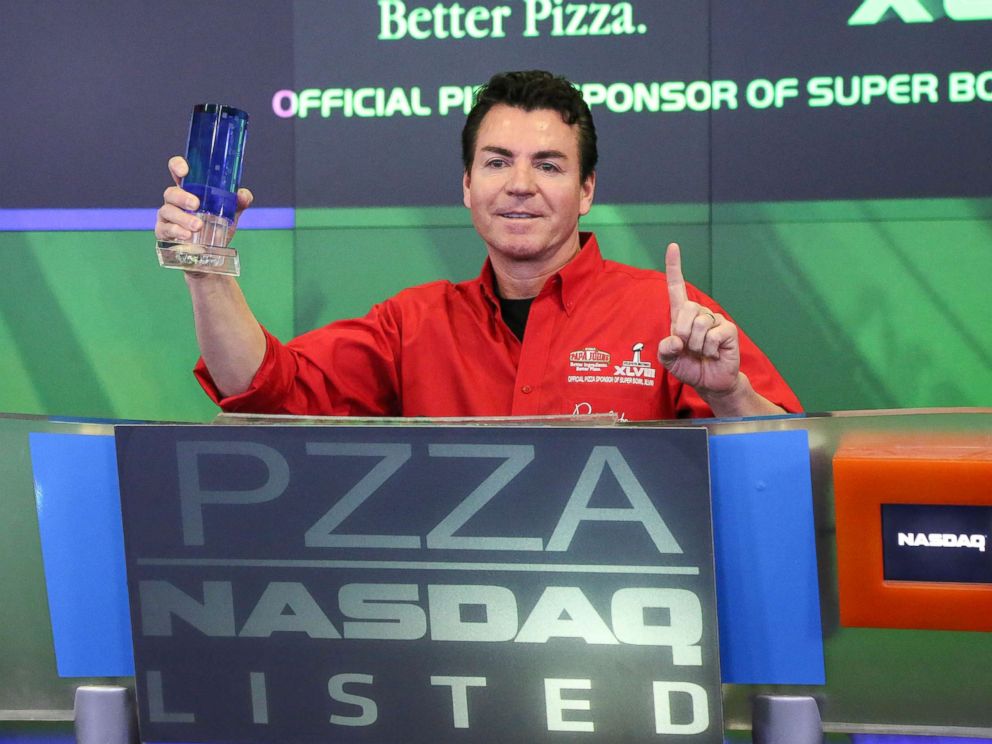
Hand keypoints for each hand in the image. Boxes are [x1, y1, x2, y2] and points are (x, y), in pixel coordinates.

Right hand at [154, 156, 252, 243]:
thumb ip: (238, 202)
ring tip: (198, 226)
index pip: (177, 171)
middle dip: (182, 197)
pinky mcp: (164, 232)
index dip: (177, 166)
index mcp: (189, 190)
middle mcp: (175, 201)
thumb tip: (243, 195)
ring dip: (182, 218)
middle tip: (196, 205)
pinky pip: (165, 229)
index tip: (184, 171)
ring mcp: (168, 216)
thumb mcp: (229, 213)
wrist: (210, 253)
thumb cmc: (215, 226)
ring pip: (167, 211)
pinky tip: (187, 235)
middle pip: (171, 192)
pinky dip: (176, 231)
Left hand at [657, 242, 742, 397]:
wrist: (709, 382)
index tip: (673, 246)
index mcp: (681, 316)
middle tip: (688, 348)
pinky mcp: (728, 330)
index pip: (676, 287)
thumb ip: (665, 350)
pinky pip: (713, 335)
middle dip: (682, 332)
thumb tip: (675, 340)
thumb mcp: (669, 360)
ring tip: (702, 352)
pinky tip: (714, 353)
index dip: (674, 267)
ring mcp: (715, 320)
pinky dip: (709, 349)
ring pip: (699, 324)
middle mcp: (699, 313)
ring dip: (696, 345)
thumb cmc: (689, 367)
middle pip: (686, 309)